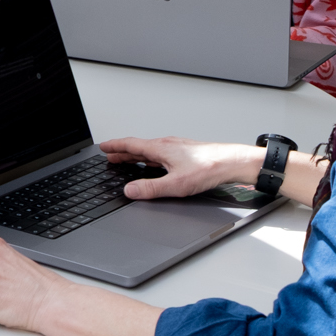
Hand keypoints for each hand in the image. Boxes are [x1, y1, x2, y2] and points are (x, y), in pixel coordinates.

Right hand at [96, 136, 260, 198]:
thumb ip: (150, 188)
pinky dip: (150, 159)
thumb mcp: (175, 184)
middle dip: (122, 152)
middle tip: (110, 156)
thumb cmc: (209, 168)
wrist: (232, 163)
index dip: (115, 146)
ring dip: (136, 155)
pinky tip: (154, 166)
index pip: (130, 144)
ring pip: (150, 151)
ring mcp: (176, 149)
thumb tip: (130, 190)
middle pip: (138, 147)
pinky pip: (160, 154)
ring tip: (127, 161)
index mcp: (160, 148)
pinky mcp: (185, 154)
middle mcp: (167, 145)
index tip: (103, 147)